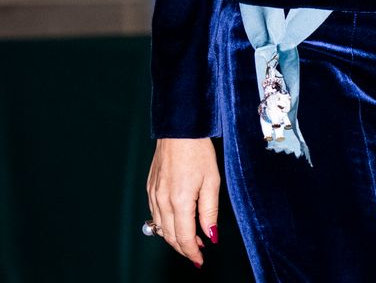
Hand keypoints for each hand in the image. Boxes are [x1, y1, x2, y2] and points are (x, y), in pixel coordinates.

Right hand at [146, 138, 220, 265]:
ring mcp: (154, 194)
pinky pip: (155, 213)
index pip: (184, 238)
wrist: (179, 128)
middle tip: (198, 251)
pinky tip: (176, 221)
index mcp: (180, 201)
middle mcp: (163, 200)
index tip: (200, 260)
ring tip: (191, 238)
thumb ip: (209, 211)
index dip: (192, 253)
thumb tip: (211, 236)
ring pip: (160, 227)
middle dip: (184, 248)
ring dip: (174, 237)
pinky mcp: (150, 187)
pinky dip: (164, 223)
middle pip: (170, 236)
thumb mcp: (211, 181)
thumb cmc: (197, 150)